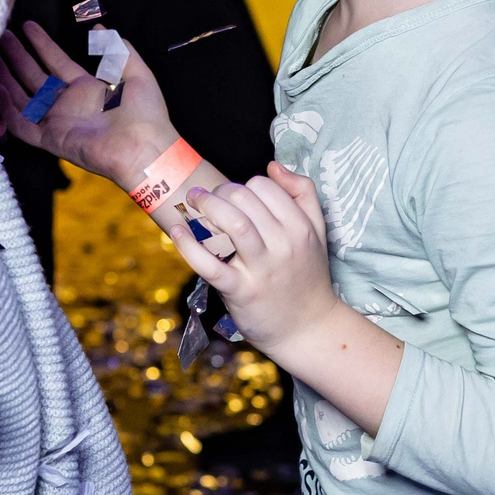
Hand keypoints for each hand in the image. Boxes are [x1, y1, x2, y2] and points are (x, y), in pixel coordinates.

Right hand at [0, 21, 178, 181]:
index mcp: (86, 89)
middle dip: (16, 57)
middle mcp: (67, 104)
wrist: (145, 148)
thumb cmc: (146, 114)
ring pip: (22, 98)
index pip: (56, 61)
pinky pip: (22, 125)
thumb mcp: (136, 72)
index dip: (41, 44)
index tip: (26, 26)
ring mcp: (57, 122)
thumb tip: (99, 27)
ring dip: (6, 78)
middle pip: (33, 77)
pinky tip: (0, 88)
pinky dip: (9, 109)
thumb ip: (117, 49)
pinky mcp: (51, 140)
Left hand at [172, 165, 346, 349]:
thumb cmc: (308, 276)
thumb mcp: (317, 231)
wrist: (308, 328)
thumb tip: (272, 166)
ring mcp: (261, 269)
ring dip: (206, 206)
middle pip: (244, 198)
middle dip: (220, 192)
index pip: (264, 186)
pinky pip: (209, 263)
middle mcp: (283, 244)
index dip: (244, 185)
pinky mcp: (240, 291)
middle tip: (208, 198)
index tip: (235, 197)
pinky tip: (177, 230)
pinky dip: (188, 244)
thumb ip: (303, 193)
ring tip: (193, 202)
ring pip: (232, 223)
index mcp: (300, 227)